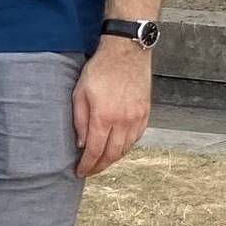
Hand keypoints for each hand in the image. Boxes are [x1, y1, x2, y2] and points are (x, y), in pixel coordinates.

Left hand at [74, 41, 151, 176]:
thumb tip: (81, 143)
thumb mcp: (80, 93)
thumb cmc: (100, 70)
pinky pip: (136, 138)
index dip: (87, 164)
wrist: (126, 54)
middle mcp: (123, 121)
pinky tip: (118, 149)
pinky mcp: (145, 114)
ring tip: (101, 162)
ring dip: (113, 159)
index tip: (80, 172)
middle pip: (112, 154)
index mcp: (104, 117)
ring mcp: (137, 118)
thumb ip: (80, 120)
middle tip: (89, 171)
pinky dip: (126, 147)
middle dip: (99, 166)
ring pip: (125, 148)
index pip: (95, 150)